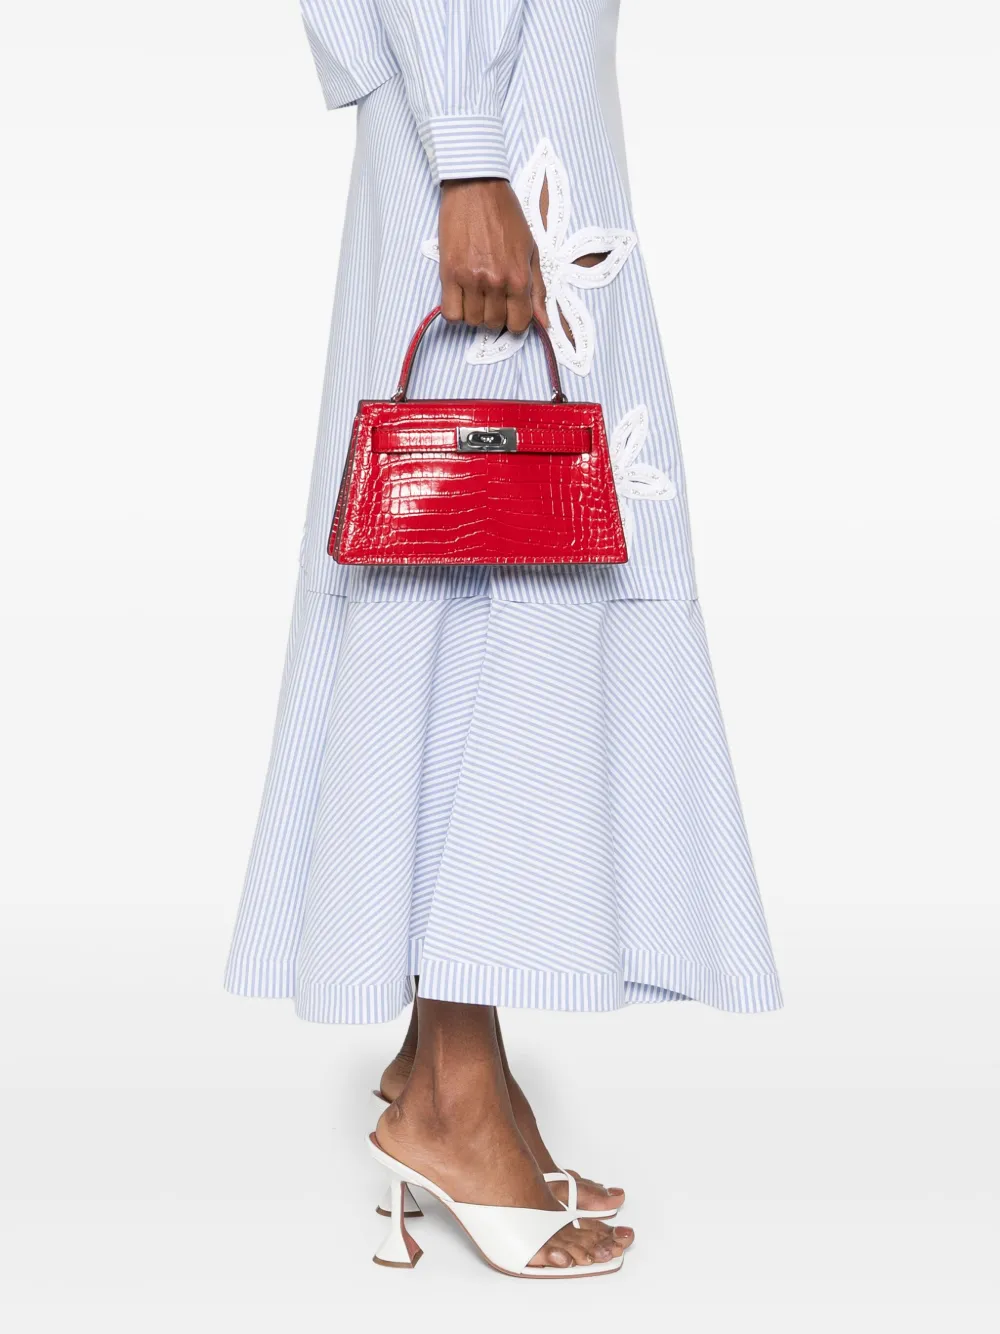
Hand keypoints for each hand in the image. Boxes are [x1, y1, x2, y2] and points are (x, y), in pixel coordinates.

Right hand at [438, 178, 547, 333]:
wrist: (477, 187)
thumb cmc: (506, 215)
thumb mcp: (531, 250)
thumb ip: (537, 288)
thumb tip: (544, 321)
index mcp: (518, 277)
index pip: (518, 323)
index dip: (514, 320)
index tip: (509, 309)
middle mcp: (496, 282)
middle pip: (494, 323)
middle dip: (494, 314)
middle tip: (491, 296)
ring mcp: (471, 279)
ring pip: (472, 321)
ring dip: (474, 312)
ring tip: (475, 293)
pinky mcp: (449, 273)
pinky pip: (451, 313)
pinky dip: (455, 311)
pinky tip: (460, 296)